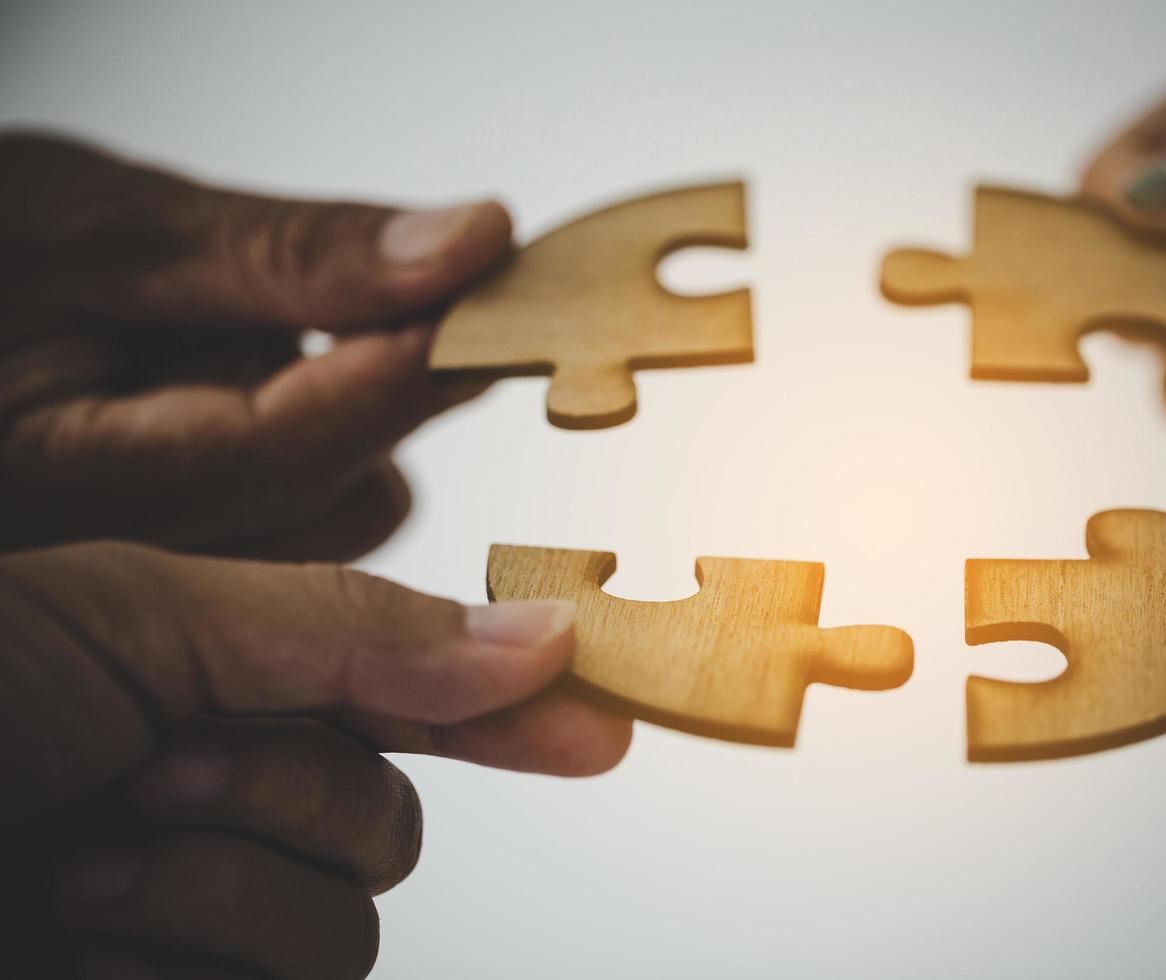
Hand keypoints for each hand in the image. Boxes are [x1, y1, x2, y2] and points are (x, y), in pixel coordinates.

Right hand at [0, 133, 511, 559]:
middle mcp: (116, 559)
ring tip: (299, 323)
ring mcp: (163, 568)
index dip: (401, 366)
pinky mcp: (200, 549)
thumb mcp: (112, 231)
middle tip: (457, 287)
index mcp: (64, 481)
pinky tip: (270, 372)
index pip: (282, 449)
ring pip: (343, 514)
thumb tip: (468, 246)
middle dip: (403, 380)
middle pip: (332, 496)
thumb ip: (291, 254)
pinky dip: (331, 434)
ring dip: (366, 412)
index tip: (492, 293)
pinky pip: (316, 512)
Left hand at [0, 543, 631, 977]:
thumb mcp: (138, 620)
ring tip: (98, 852)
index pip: (391, 694)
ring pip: (347, 918)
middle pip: (386, 816)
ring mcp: (185, 924)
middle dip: (300, 787)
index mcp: (198, 693)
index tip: (595, 719)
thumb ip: (355, 630)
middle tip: (171, 768)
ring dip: (233, 878)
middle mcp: (203, 808)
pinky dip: (197, 950)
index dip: (498, 703)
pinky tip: (89, 930)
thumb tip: (538, 635)